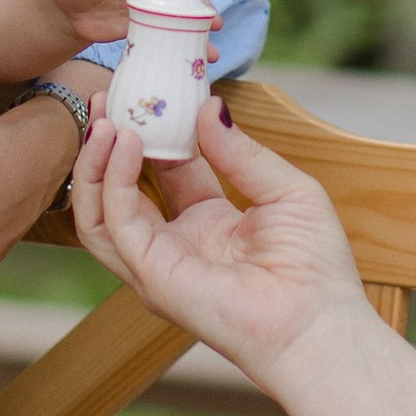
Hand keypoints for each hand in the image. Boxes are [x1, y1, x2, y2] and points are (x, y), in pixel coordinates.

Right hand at [70, 97, 366, 395]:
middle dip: (110, 142)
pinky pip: (115, 222)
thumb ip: (240, 151)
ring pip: (100, 209)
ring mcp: (157, 262)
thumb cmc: (315, 268)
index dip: (153, 131)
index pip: (164, 168)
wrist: (318, 325)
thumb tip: (209, 104)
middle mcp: (175, 242)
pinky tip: (125, 144)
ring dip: (96, 161)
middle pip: (123, 186)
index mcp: (208, 222)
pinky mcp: (151, 275)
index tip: (148, 91)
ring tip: (104, 117)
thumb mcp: (285, 189)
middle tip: (105, 97)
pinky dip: (112, 181)